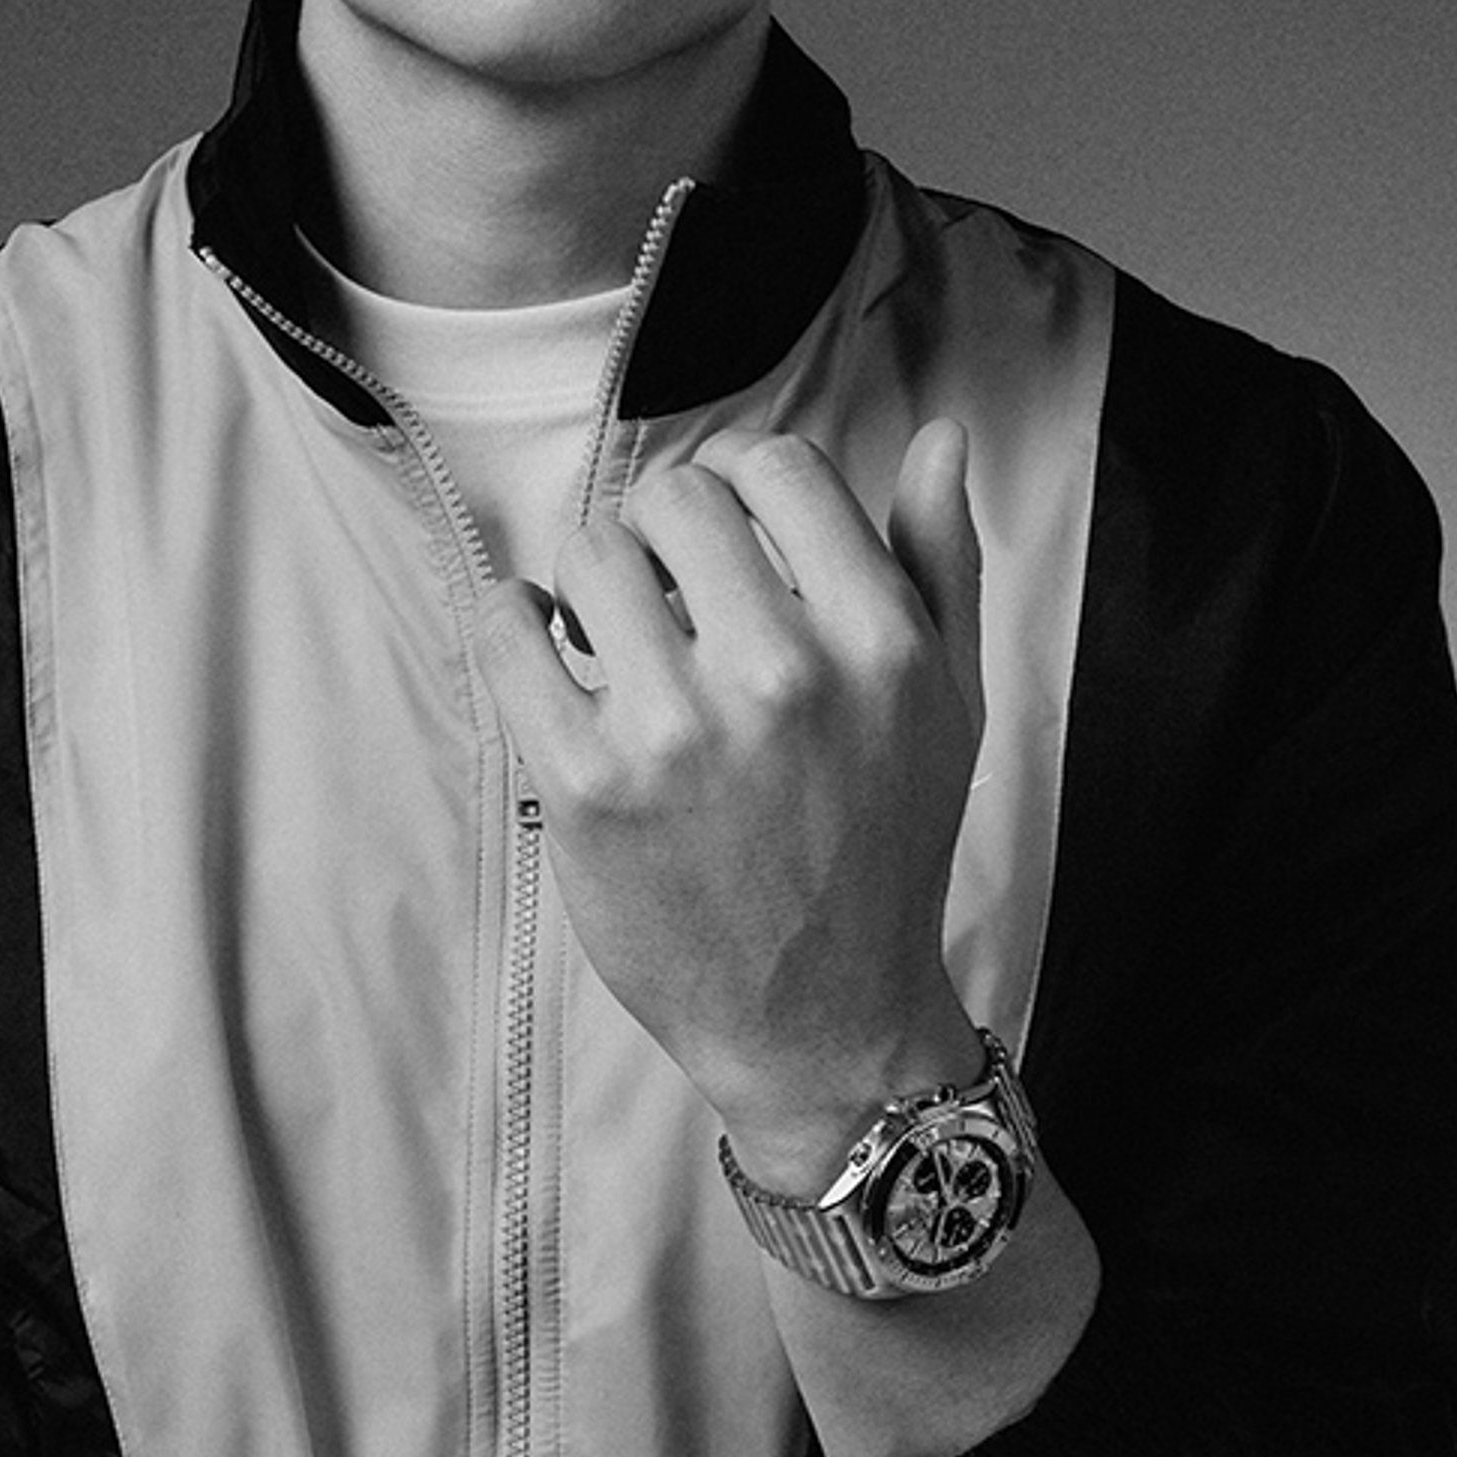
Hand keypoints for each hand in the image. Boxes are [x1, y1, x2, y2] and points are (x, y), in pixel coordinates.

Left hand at [470, 420, 986, 1180]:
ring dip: (591, 583)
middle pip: (675, 497)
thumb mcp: (949, 703)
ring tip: (614, 641)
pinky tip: (549, 654)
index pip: (778, 465)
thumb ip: (941, 561)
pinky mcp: (586, 784)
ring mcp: (677, 732)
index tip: (729, 538)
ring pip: (589, 550)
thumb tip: (938, 436)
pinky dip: (514, 621)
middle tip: (667, 595)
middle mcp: (783, 677)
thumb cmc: (882, 848)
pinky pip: (508, 627)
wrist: (822, 1021)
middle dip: (662, 534)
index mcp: (879, 643)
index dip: (743, 485)